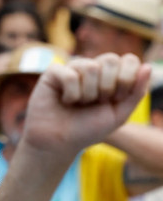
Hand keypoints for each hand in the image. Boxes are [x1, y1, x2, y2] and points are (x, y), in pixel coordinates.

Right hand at [21, 54, 149, 164]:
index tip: (117, 99)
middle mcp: (92, 68)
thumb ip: (136, 92)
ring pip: (90, 67)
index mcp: (111, 76)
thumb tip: (148, 66)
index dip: (127, 79)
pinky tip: (66, 101)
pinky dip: (71, 94)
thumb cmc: (88, 128)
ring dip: (88, 93)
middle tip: (98, 101)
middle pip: (110, 59)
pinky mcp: (53, 72)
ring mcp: (72, 68)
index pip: (129, 60)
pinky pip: (70, 75)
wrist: (60, 141)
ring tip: (80, 103)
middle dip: (108, 86)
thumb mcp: (119, 114)